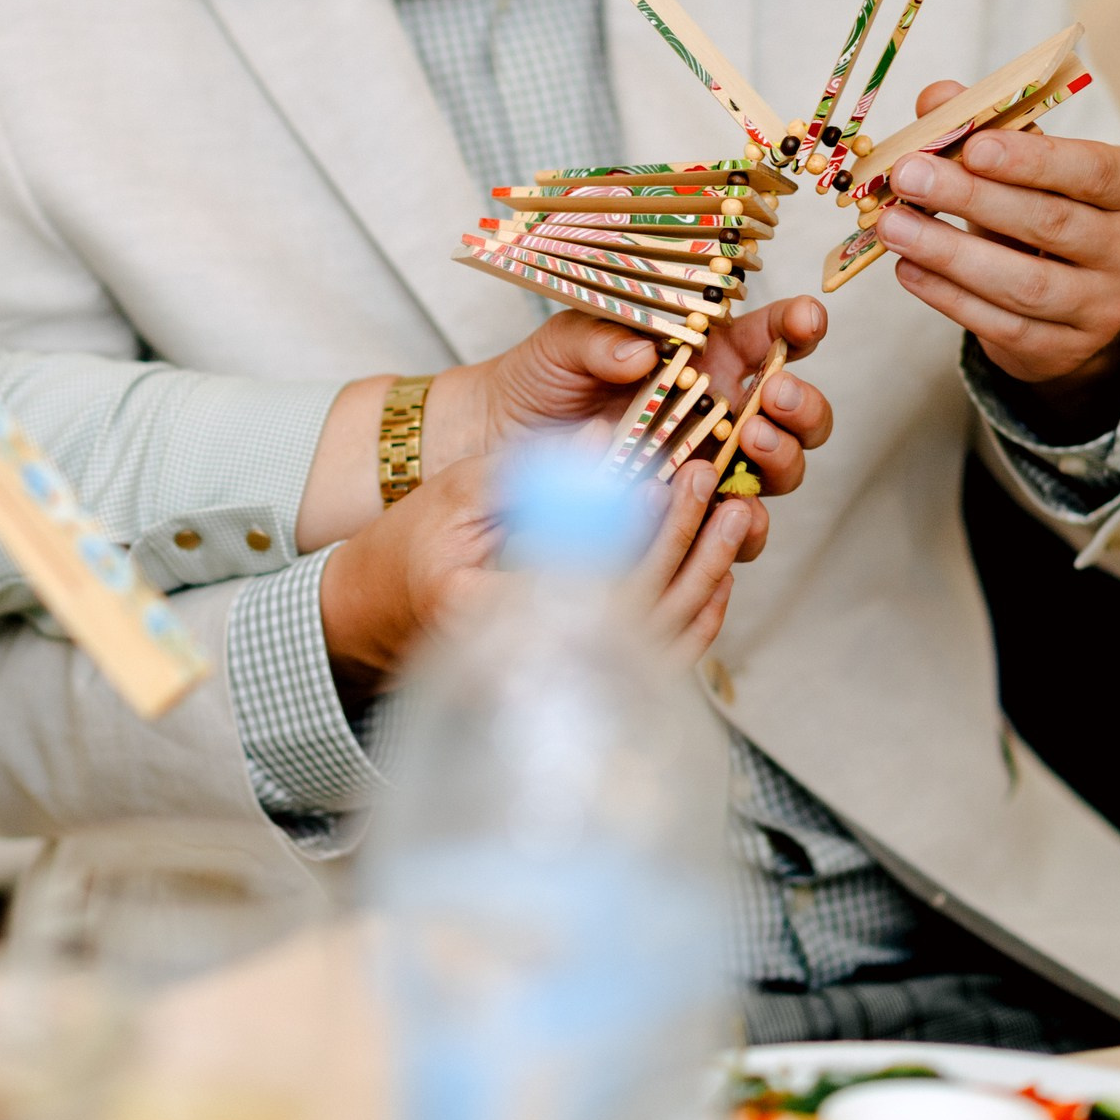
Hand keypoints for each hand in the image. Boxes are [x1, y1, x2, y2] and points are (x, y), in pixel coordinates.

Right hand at [318, 450, 760, 696]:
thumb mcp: (455, 495)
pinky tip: (719, 566)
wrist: (383, 609)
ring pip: (661, 637)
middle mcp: (532, 661)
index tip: (664, 477)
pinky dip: (697, 611)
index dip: (633, 526)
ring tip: (735, 515)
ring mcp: (566, 677)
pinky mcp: (589, 676)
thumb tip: (603, 443)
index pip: (582, 576)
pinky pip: (661, 655)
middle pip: (637, 610)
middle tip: (710, 480)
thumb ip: (527, 471)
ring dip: (706, 573)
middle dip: (683, 540)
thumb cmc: (412, 550)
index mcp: (488, 616)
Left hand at [425, 300, 833, 497]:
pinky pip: (737, 531)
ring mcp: (709, 467)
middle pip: (794, 413)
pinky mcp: (688, 517)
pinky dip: (746, 524)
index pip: (769, 338)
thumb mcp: (563, 345)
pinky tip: (733, 510)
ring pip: (781, 469)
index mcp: (705, 355)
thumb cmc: (539, 380)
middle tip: (775, 395)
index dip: (798, 327)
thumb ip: (600, 340)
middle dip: (801, 404)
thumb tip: (643, 354)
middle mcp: (720, 412)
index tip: (807, 320)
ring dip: (781, 455)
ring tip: (749, 439)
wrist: (497, 443)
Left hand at [879, 81, 1119, 410]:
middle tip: (908, 177)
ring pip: (1024, 283)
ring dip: (949, 253)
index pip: (1091, 171)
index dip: (1032, 161)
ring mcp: (1102, 306)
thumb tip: (936, 97)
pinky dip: (947, 297)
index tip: (973, 147)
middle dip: (972, 199)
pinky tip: (908, 269)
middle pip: (1051, 224)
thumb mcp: (1025, 171)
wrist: (1070, 306)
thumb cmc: (1043, 217)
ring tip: (893, 226)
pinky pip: (1000, 325)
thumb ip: (984, 130)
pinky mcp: (1063, 349)